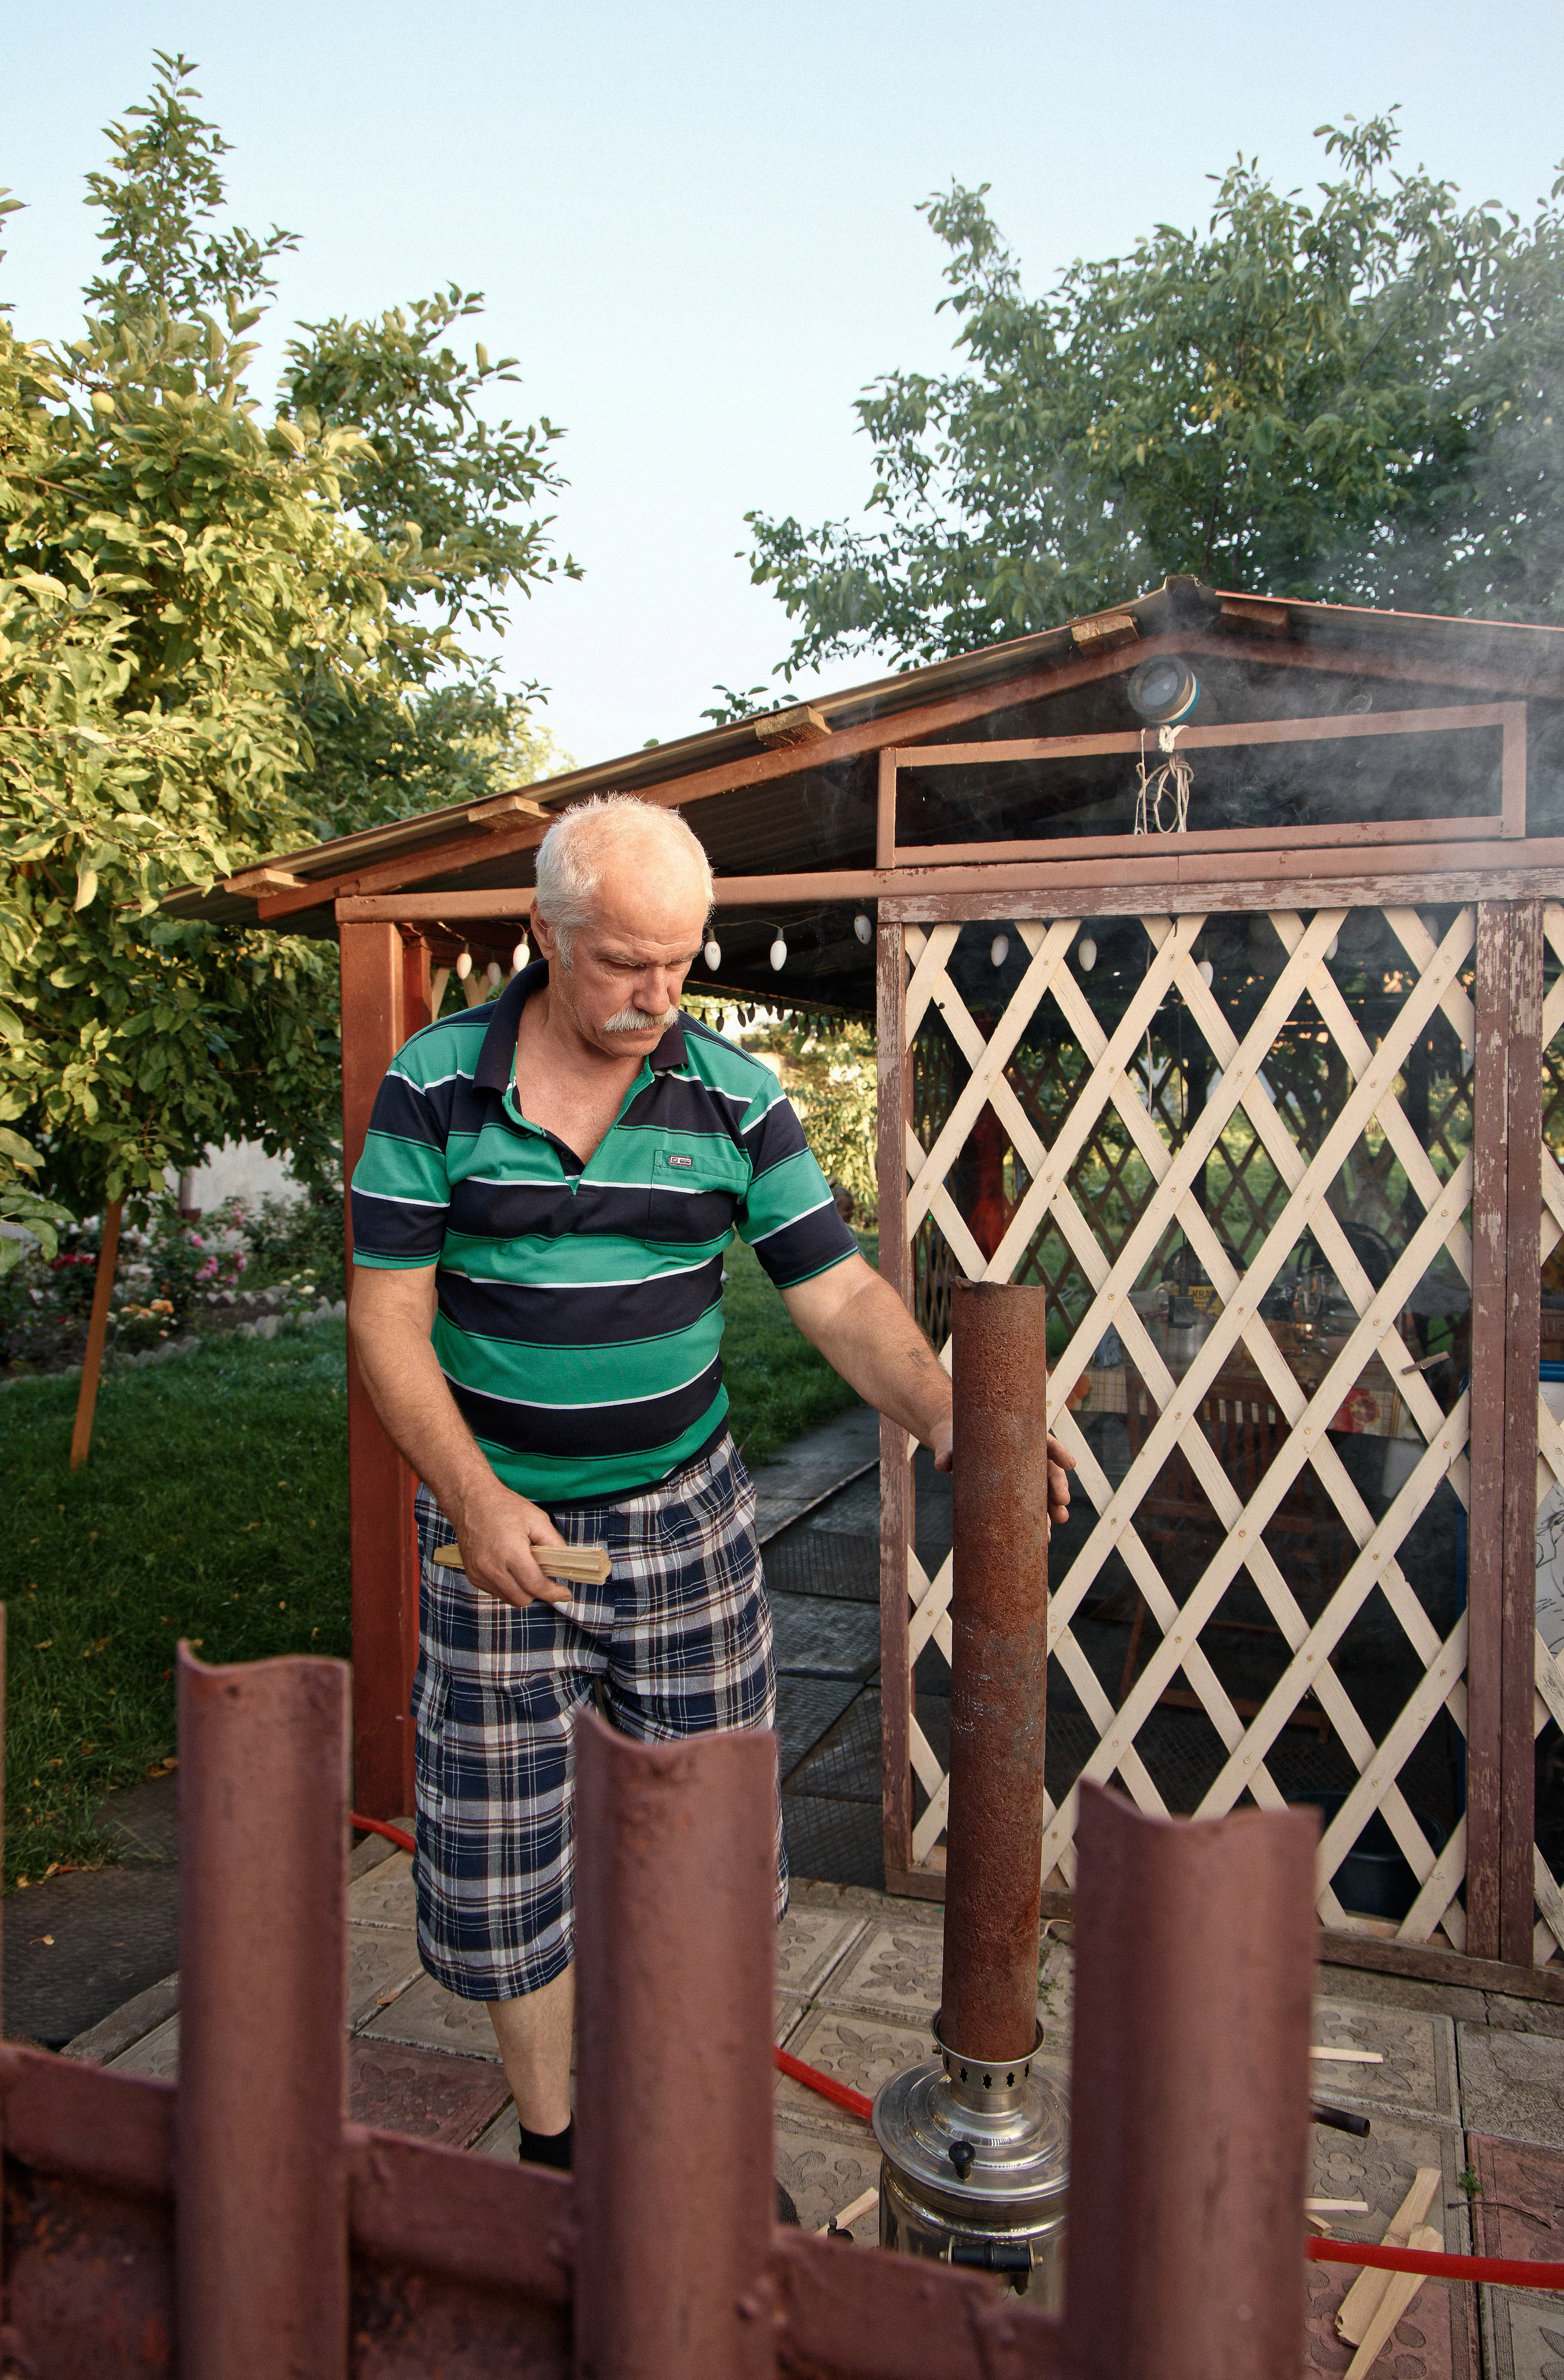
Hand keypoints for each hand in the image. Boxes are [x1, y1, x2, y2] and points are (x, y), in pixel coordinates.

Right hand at [445, 1482, 571, 1610]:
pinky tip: (510, 1568)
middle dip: (537, 1592)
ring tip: (524, 1567)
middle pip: (522, 1599)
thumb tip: (563, 1565)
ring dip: (522, 1590)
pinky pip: (496, 1592)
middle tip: (543, 1576)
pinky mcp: (473, 1575)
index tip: (564, 1594)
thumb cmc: (504, 1506)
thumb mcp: (537, 1520)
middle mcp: (491, 1567)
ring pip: (509, 1598)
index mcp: (510, 1552)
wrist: (471, 1500)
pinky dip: (508, 1586)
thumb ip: (554, 1544)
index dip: (553, 1593)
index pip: (534, 1585)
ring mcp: (479, 1573)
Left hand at [932, 1422, 1074, 1527]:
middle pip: (1049, 1469)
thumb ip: (947, 1452)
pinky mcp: (1015, 1494)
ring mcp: (1022, 1476)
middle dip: (1059, 1485)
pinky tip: (1045, 1536)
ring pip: (1045, 1490)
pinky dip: (1039, 1521)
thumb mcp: (951, 1442)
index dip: (1059, 1452)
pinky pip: (1031, 1507)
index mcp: (1017, 1437)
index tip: (1070, 1464)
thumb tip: (943, 1465)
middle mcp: (1025, 1456)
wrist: (953, 1443)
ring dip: (1054, 1506)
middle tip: (1062, 1501)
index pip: (1043, 1441)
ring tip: (1059, 1520)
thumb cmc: (956, 1438)